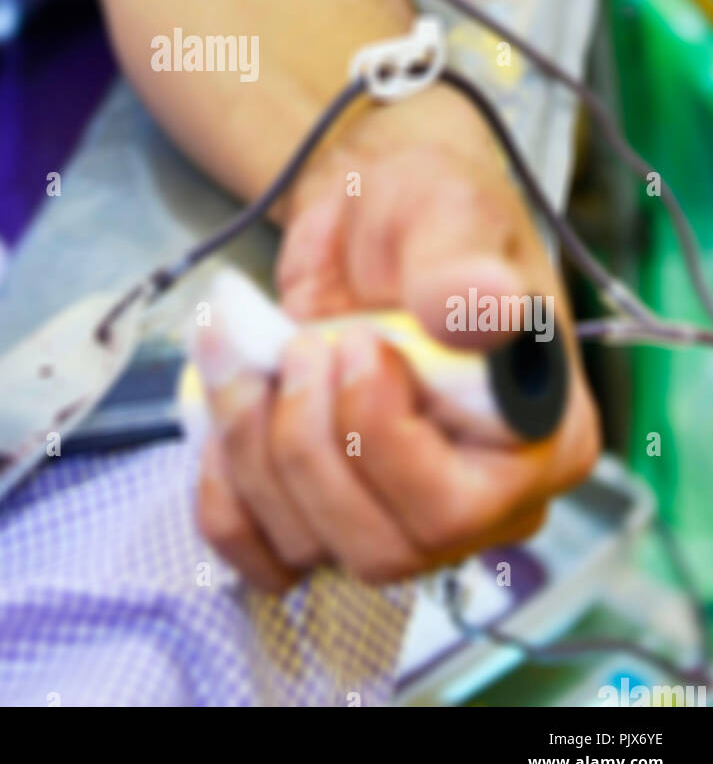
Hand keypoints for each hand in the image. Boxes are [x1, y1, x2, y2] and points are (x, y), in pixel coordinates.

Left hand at [194, 83, 600, 591]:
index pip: (460, 508)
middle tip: (298, 344)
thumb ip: (462, 269)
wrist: (363, 214)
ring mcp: (396, 516)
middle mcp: (479, 502)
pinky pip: (260, 553)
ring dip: (253, 444)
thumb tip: (484, 310)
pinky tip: (228, 413)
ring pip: (310, 547)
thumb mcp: (449, 214)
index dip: (383, 437)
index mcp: (540, 442)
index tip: (352, 342)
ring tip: (251, 350)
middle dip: (308, 441)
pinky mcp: (324, 513)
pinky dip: (223, 492)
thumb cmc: (425, 210)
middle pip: (381, 547)